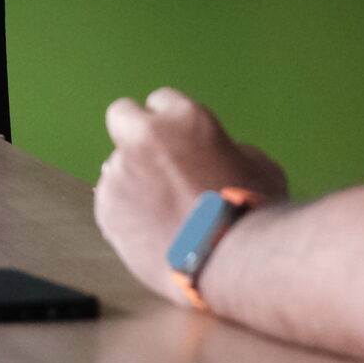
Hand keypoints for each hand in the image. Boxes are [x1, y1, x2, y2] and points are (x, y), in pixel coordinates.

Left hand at [94, 87, 291, 308]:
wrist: (231, 262)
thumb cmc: (253, 213)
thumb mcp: (257, 165)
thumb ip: (226, 150)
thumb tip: (214, 156)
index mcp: (184, 118)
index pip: (162, 100)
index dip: (172, 124)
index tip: (179, 144)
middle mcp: (145, 137)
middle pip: (122, 115)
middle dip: (134, 133)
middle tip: (153, 161)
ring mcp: (120, 173)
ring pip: (116, 167)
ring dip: (133, 182)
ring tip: (163, 216)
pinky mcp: (107, 209)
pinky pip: (111, 204)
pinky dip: (127, 215)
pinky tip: (153, 235)